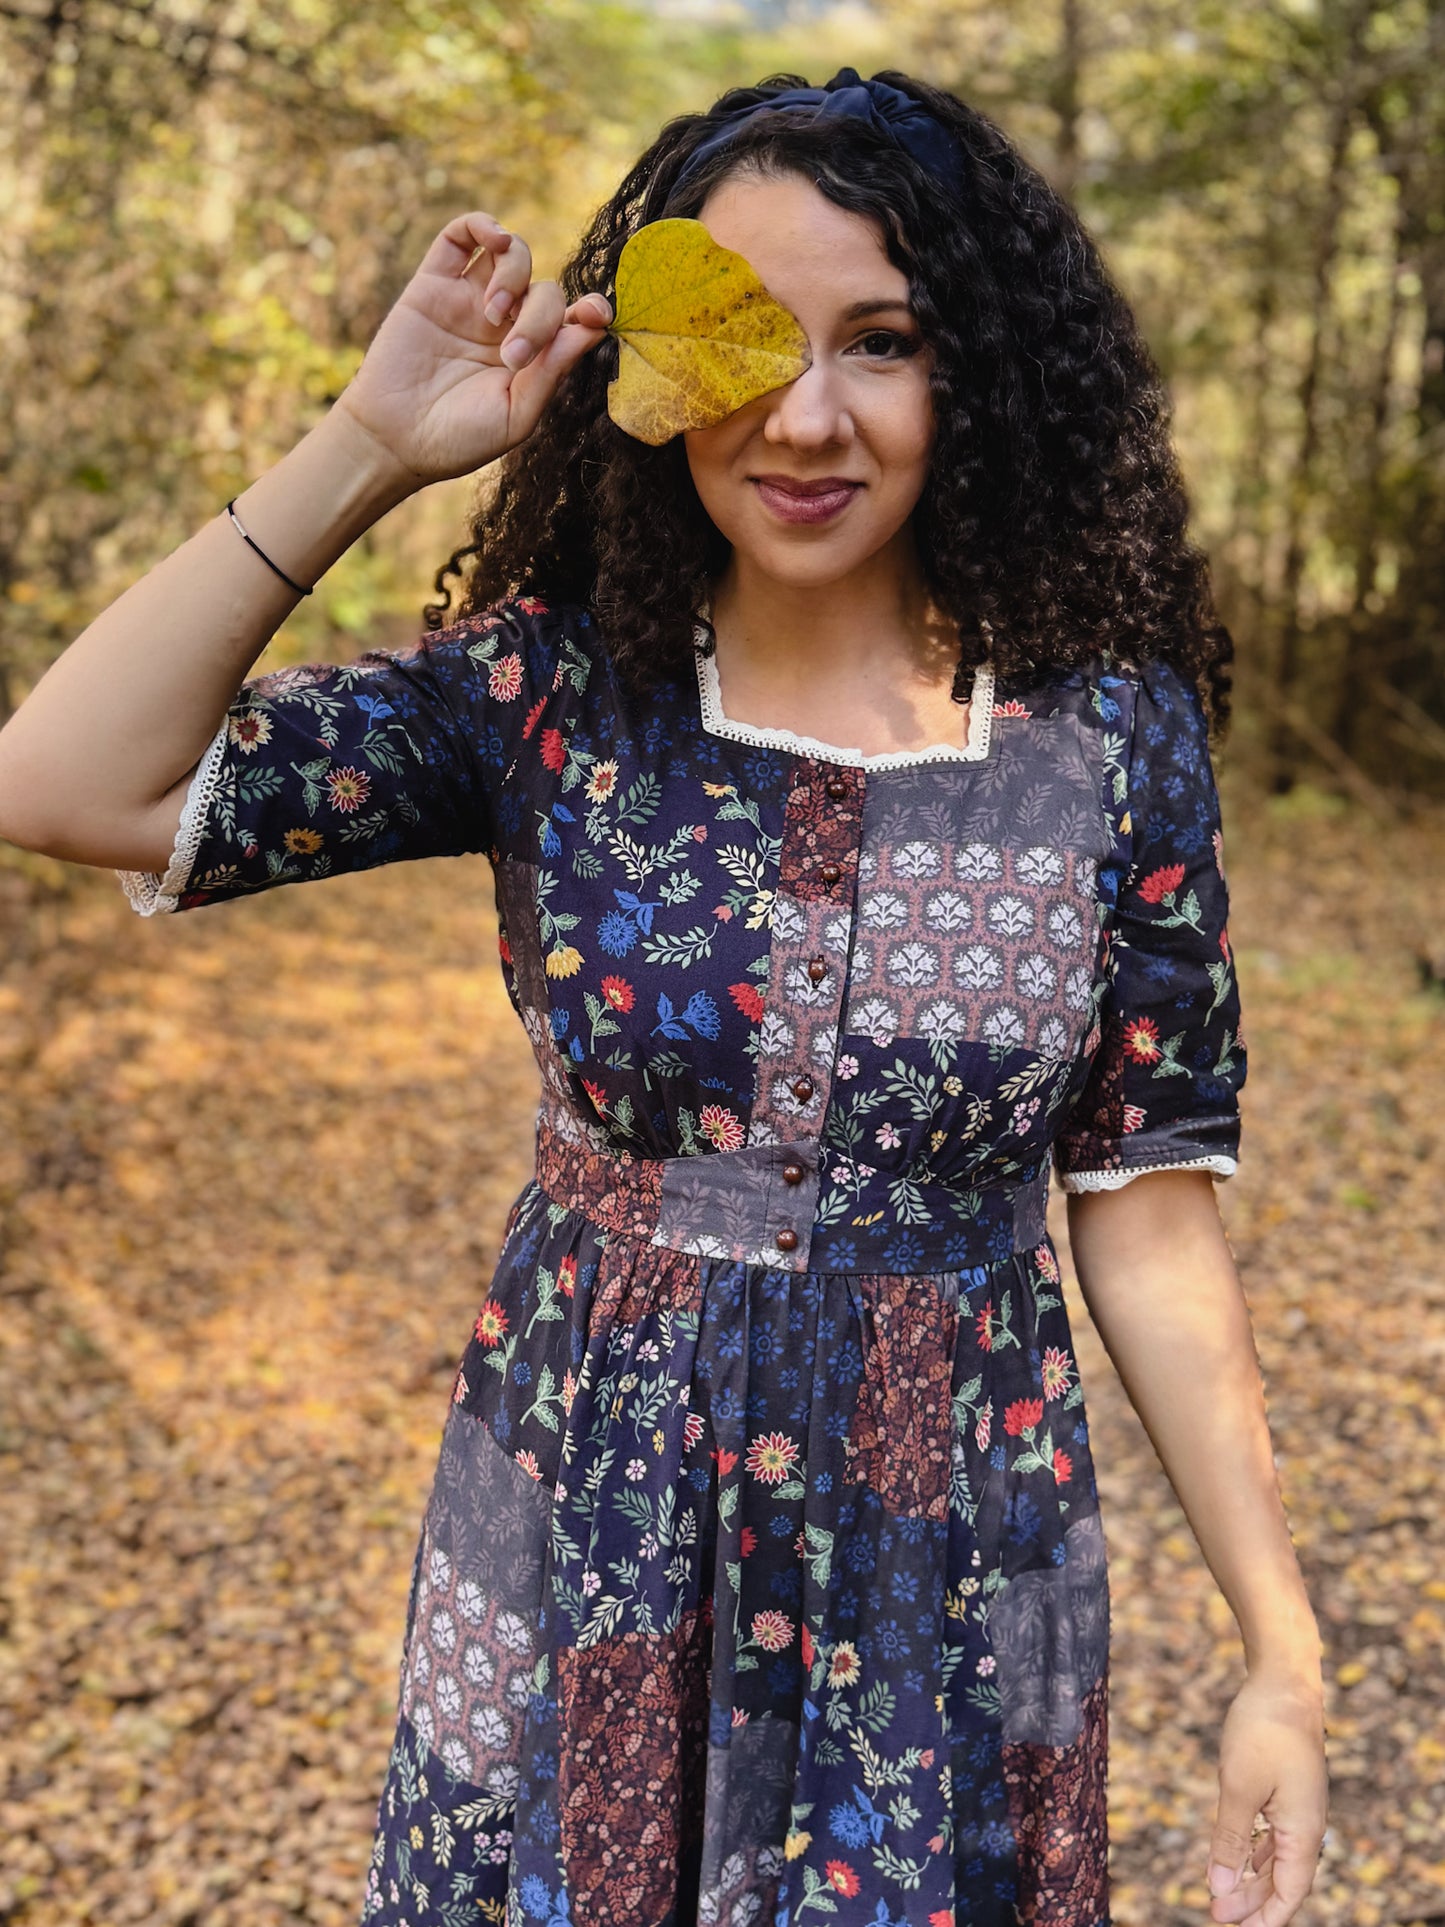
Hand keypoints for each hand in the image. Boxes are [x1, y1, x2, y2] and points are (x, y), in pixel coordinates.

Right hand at [332, 210, 611, 489]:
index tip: (594, 314)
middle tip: (512, 355)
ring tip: (492, 314)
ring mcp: (472, 301)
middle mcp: (508, 324)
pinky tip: (493, 238)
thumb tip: (593, 329)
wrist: (395, 440)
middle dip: (539, 317)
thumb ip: (551, 372)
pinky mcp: (434, 283)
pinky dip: (482, 225)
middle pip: (546, 291)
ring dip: (514, 274)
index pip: (573, 319)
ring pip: (513, 254)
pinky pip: (461, 235)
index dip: (590, 309)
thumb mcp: (515, 416)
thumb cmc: (458, 439)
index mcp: (534, 357)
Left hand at [1205, 1669, 1328, 1925]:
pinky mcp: (1288, 1789)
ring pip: (1278, 1858)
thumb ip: (1229, 1840)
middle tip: (1215, 1912)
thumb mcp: (1238, 1787)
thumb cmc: (1263, 1731)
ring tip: (1222, 1892)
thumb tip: (1219, 1887)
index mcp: (1303, 1831)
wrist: (1283, 1680)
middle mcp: (1307, 1825)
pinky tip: (1239, 1857)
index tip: (1229, 1925)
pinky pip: (1275, 1834)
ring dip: (1252, 1878)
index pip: (1289, 1893)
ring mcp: (1299, 1807)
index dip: (1263, 1917)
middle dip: (1252, 1902)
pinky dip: (1256, 1851)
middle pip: (1283, 1880)